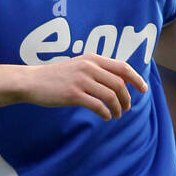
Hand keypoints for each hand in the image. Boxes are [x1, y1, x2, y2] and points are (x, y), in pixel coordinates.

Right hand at [22, 54, 147, 120]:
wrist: (33, 81)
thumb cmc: (57, 76)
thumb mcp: (79, 66)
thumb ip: (98, 70)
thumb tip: (120, 82)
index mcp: (92, 59)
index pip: (122, 67)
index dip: (136, 78)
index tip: (143, 89)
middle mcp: (88, 67)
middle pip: (119, 84)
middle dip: (127, 98)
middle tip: (127, 108)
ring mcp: (81, 80)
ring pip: (110, 96)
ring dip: (117, 108)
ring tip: (116, 115)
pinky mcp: (73, 94)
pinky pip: (97, 105)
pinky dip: (105, 113)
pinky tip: (105, 117)